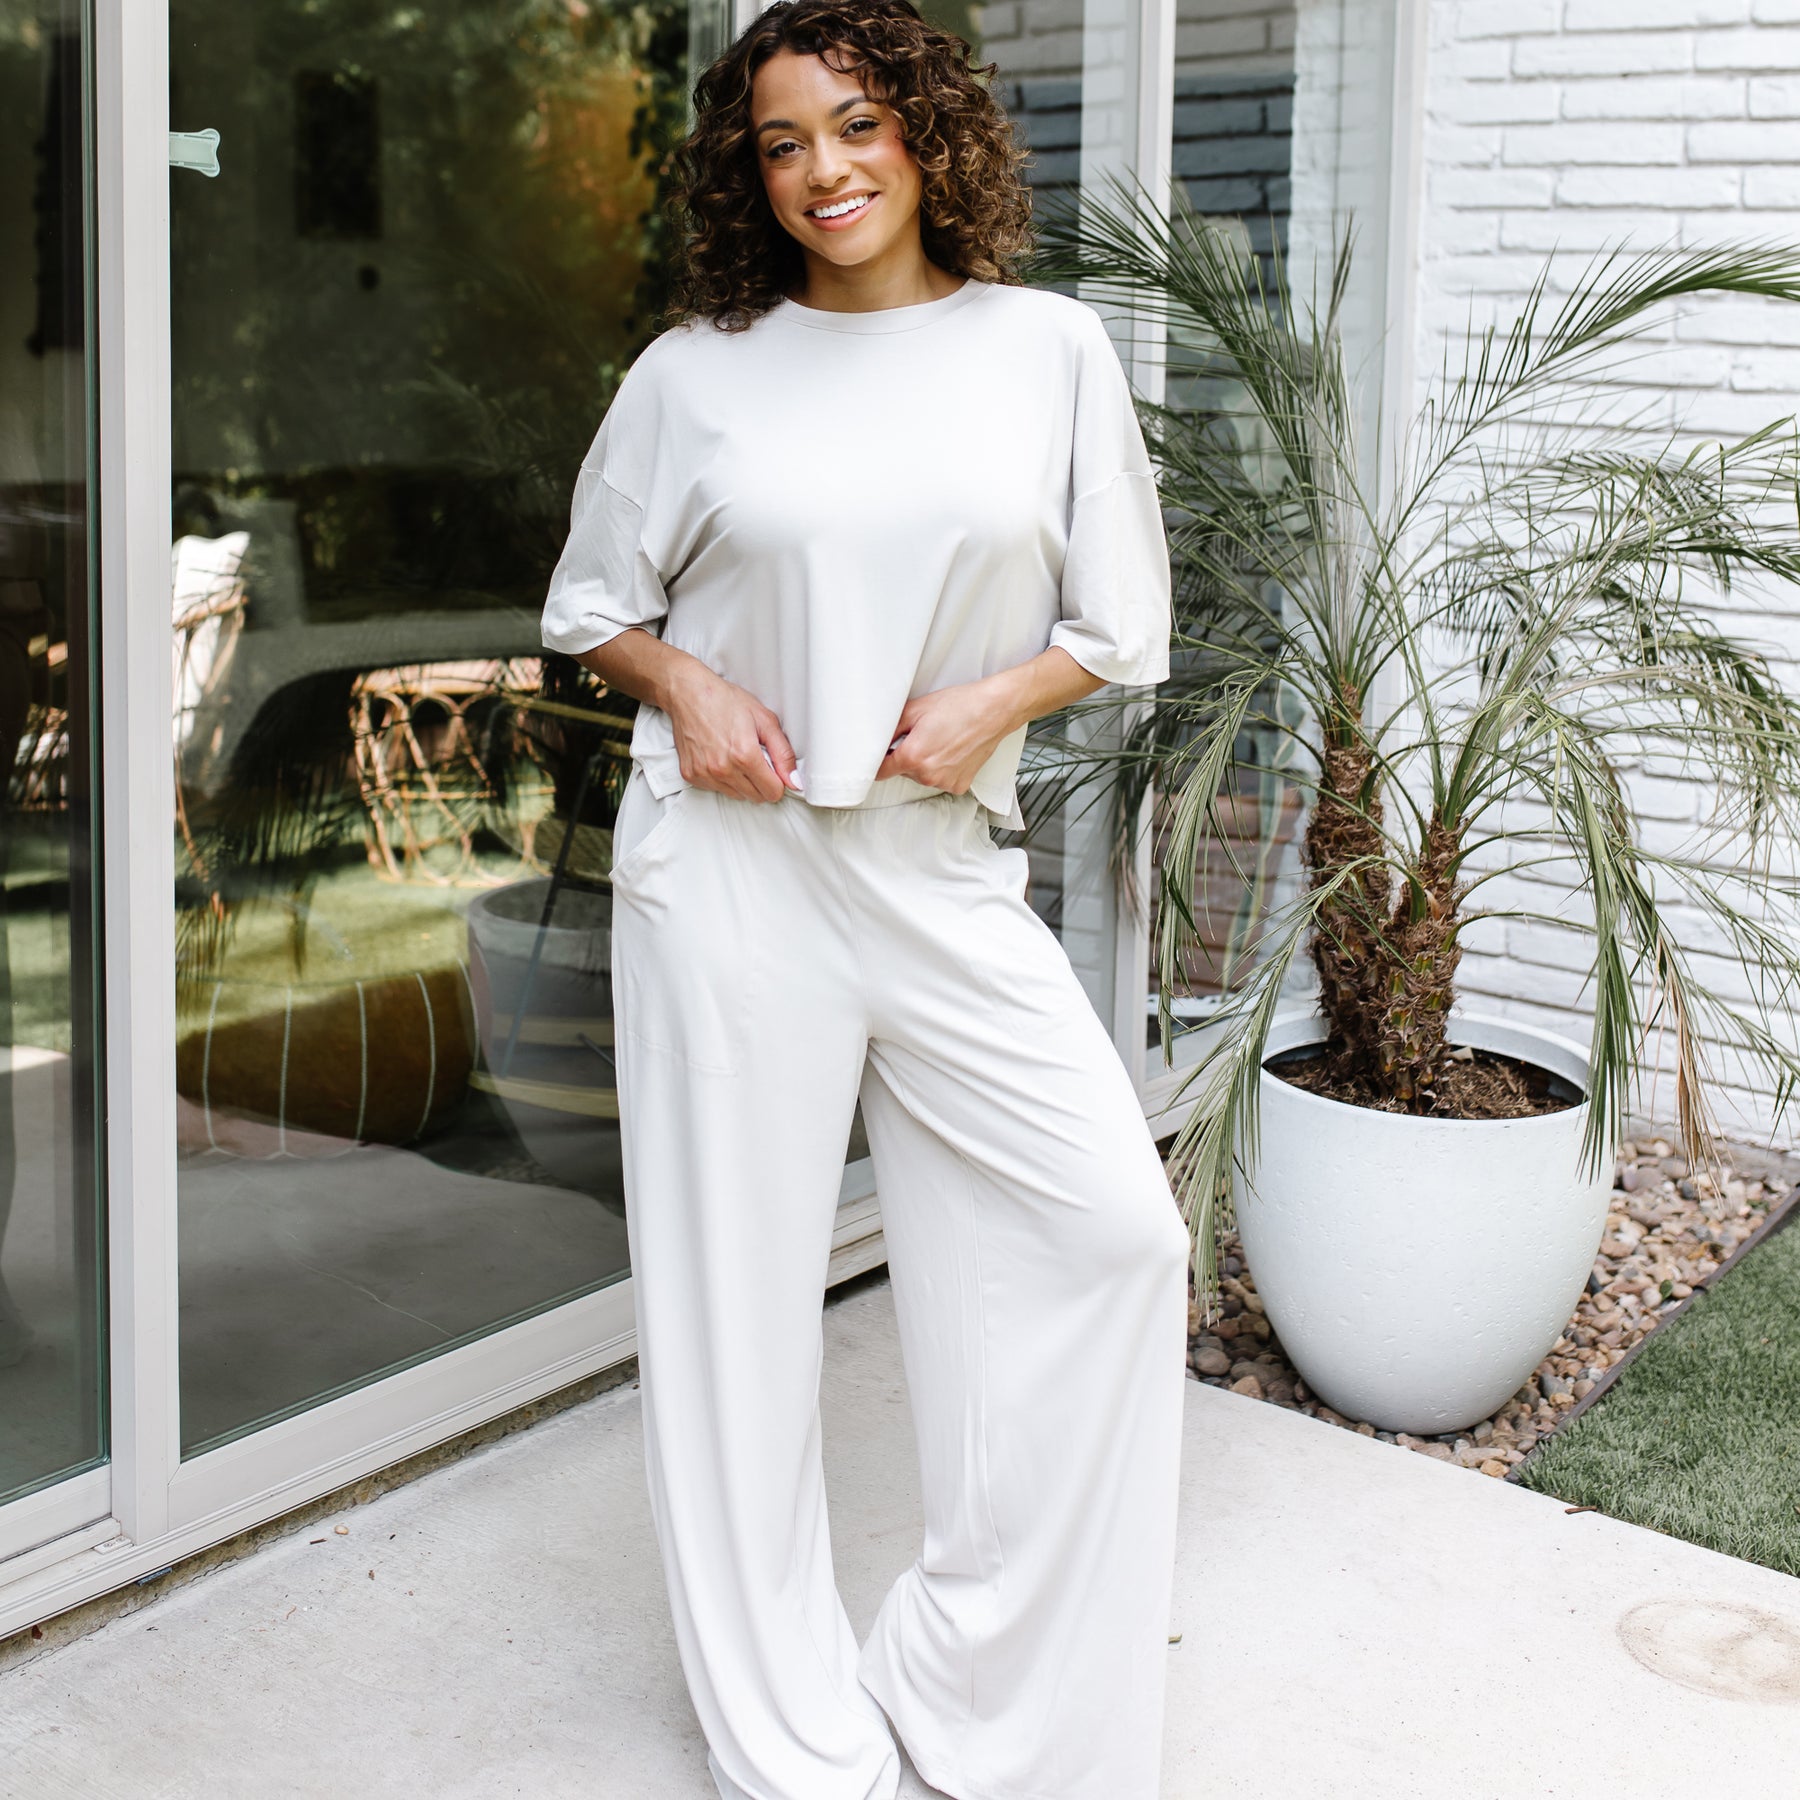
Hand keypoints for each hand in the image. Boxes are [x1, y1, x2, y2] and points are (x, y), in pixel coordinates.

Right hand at [663, 659, 800, 802]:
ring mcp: (705, 774)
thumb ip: (783, 754)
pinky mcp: (691, 776)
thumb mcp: (764, 720)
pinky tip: (720, 757)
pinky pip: (716, 789)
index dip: (778, 781)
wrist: (689, 694)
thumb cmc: (723, 701)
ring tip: (736, 755)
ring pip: (736, 796)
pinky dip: (722, 779)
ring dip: (742, 781)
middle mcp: (723, 769)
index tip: (774, 769)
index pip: (772, 792)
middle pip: (756, 797)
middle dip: (761, 781)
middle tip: (755, 757)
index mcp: (744, 756)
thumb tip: (793, 780)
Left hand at [875, 675, 1023, 793]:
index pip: (879, 772)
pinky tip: (952, 751)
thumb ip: (890, 729)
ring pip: (922, 776)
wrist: (993, 710)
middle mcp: (927, 775)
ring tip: (940, 740)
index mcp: (912, 757)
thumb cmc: (959, 706)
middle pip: (902, 772)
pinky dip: (942, 769)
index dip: (878, 761)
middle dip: (906, 756)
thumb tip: (877, 740)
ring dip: (925, 763)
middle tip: (921, 735)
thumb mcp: (915, 709)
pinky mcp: (959, 785)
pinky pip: (940, 780)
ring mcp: (944, 782)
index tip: (882, 754)